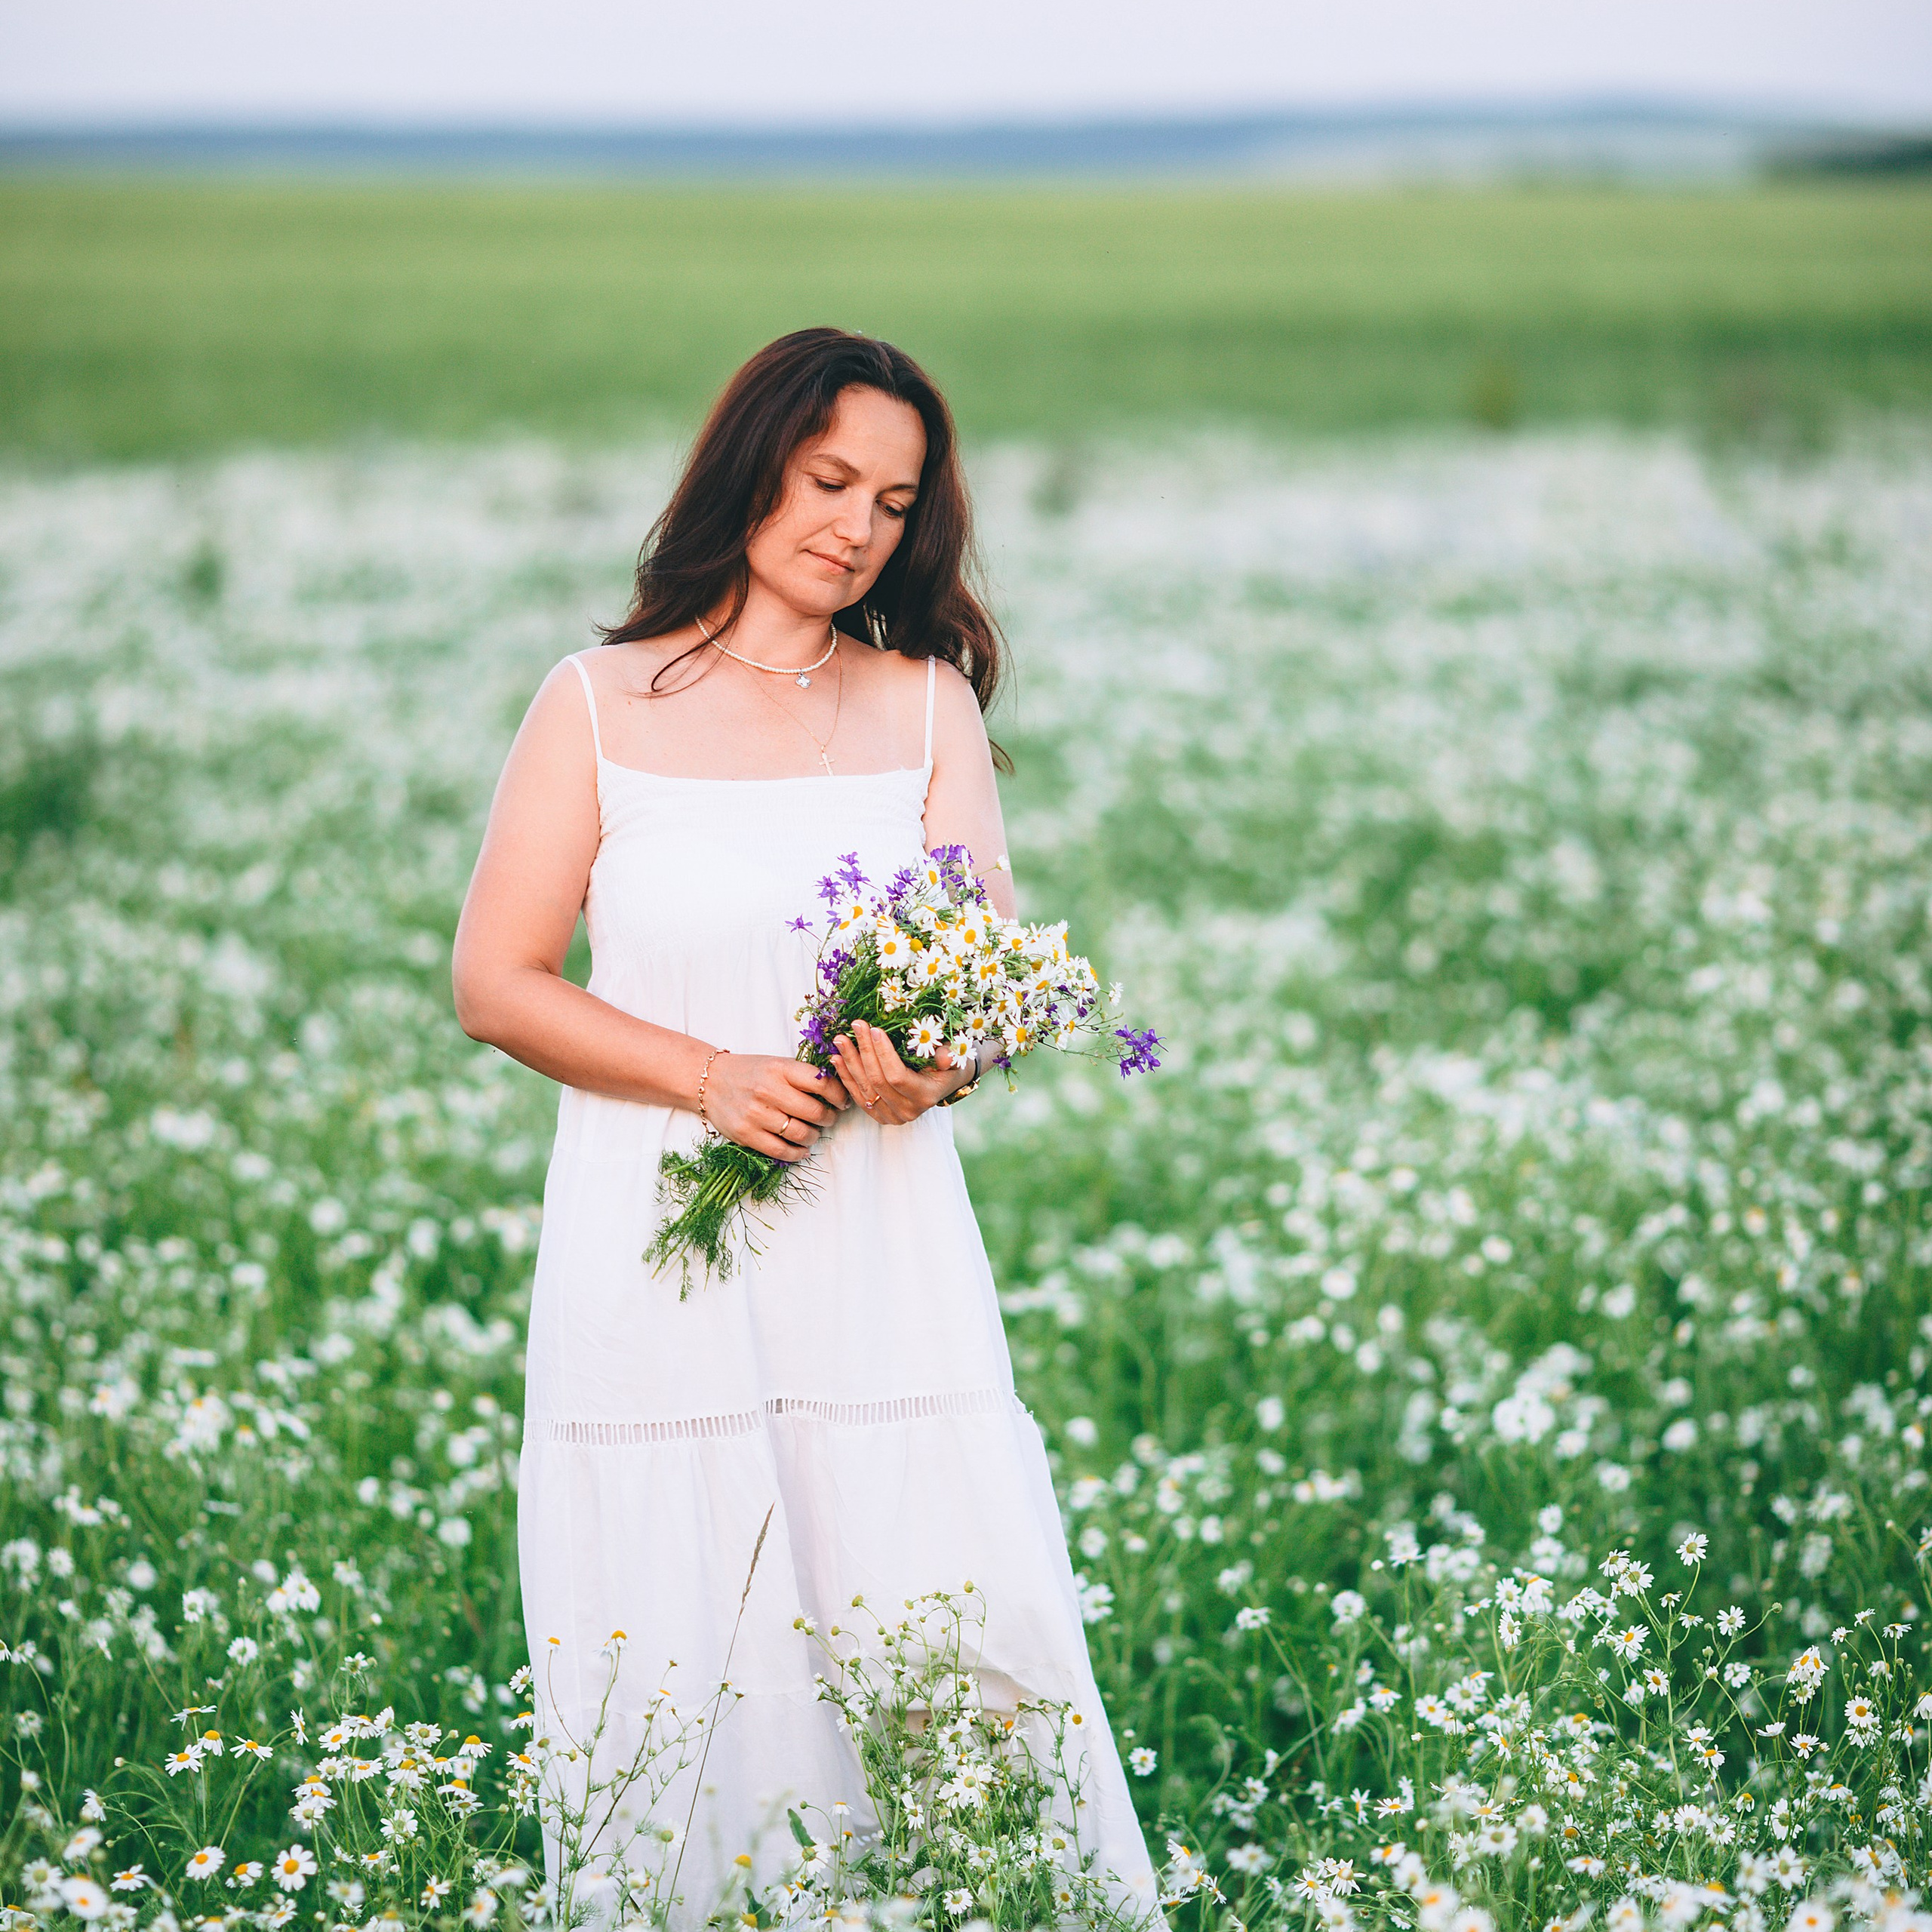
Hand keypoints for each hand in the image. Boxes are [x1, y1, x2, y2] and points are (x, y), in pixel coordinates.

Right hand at [703, 1052, 849, 1162]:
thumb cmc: (750, 1072)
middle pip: (814, 1112)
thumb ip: (803, 1076)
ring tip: (813, 1133)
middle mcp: (768, 1090)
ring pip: (800, 1133)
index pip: (822, 1083)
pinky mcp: (746, 1134)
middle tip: (828, 1118)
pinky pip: (781, 1151)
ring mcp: (756, 1114)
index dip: (838, 1095)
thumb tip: (837, 1092)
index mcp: (780, 1068)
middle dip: (828, 1118)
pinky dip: (797, 1153)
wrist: (710, 1081)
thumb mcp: (777, 1064)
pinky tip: (801, 1149)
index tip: (841, 1101)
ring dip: (814, 1136)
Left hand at [831, 1020, 972, 1126]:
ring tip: (840, 1039)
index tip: (875, 1029)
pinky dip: (846, 1076)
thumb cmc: (949, 1065)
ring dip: (850, 1062)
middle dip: (864, 1051)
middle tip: (856, 1026)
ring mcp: (891, 1116)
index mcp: (925, 1097)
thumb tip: (944, 1058)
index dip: (884, 1053)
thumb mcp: (956, 1057)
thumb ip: (949, 1056)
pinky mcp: (879, 1115)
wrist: (944, 1082)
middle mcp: (907, 1111)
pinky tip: (837, 1058)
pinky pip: (858, 1096)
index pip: (897, 1076)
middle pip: (877, 1080)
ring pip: (864, 1088)